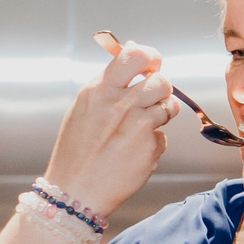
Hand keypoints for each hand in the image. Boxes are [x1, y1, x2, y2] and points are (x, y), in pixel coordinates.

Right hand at [45, 37, 175, 218]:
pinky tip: (133, 151)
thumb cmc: (77, 151)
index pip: (133, 55)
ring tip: (144, 125)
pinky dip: (153, 142)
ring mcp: (137, 125)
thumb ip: (110, 83)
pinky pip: (162, 135)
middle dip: (161, 87)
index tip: (152, 64)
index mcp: (99, 90)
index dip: (149, 57)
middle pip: (160, 79)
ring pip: (169, 105)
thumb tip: (134, 51)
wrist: (74, 192)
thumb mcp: (85, 108)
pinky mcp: (150, 147)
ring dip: (162, 112)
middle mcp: (119, 104)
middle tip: (153, 98)